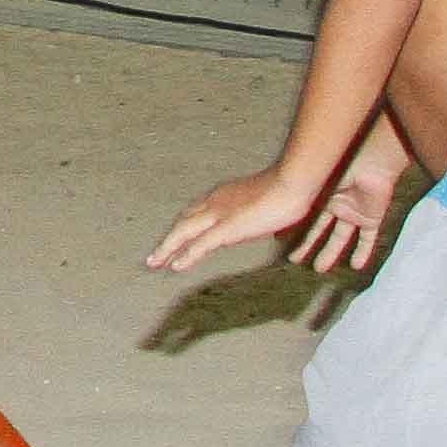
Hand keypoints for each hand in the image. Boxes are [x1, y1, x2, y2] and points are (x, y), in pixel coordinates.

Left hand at [147, 163, 322, 271]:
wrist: (293, 180)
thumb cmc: (290, 189)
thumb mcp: (271, 203)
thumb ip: (264, 215)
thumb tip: (272, 229)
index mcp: (224, 195)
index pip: (196, 212)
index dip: (183, 226)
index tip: (174, 237)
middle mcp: (215, 202)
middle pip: (184, 222)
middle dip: (168, 239)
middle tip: (154, 256)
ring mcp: (220, 214)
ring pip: (184, 233)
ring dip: (167, 249)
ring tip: (153, 263)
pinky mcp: (228, 228)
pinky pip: (200, 244)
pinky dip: (186, 256)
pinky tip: (176, 266)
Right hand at [290, 158, 397, 272]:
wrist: (368, 161)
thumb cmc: (338, 166)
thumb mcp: (312, 184)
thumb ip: (295, 198)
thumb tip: (268, 207)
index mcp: (318, 191)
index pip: (303, 214)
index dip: (291, 227)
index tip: (279, 240)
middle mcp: (334, 202)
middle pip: (318, 228)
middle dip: (307, 244)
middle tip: (295, 258)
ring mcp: (352, 210)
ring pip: (340, 236)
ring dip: (330, 252)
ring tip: (320, 267)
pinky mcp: (370, 217)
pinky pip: (367, 238)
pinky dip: (363, 252)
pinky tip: (356, 265)